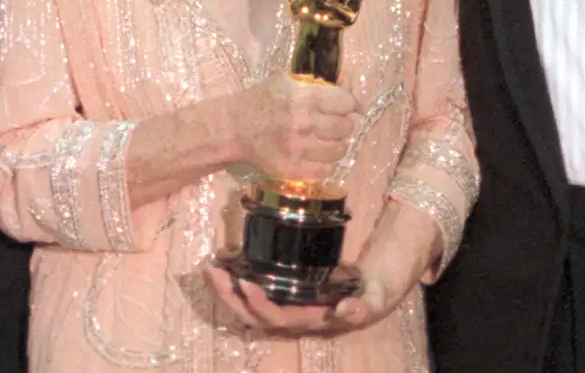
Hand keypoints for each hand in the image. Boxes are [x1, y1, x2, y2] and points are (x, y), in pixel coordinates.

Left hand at [205, 266, 395, 334]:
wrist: (373, 290)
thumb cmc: (373, 296)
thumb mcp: (374, 301)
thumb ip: (362, 308)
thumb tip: (344, 310)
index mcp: (309, 321)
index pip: (276, 318)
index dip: (258, 304)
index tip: (245, 283)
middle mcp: (291, 317)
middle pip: (251, 316)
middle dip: (229, 297)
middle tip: (213, 271)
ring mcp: (284, 305)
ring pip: (246, 307)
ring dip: (225, 290)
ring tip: (209, 267)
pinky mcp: (282, 292)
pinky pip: (252, 292)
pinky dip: (234, 281)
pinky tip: (224, 262)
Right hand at [233, 73, 356, 180]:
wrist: (235, 128)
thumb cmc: (263, 100)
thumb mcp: (288, 80)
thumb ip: (319, 83)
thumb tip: (351, 82)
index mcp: (305, 97)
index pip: (346, 103)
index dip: (349, 104)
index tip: (346, 107)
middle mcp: (305, 124)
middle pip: (346, 127)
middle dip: (344, 124)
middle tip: (334, 124)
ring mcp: (300, 149)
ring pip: (340, 150)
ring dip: (337, 144)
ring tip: (328, 140)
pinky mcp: (293, 170)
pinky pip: (326, 170)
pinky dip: (327, 163)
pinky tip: (319, 156)